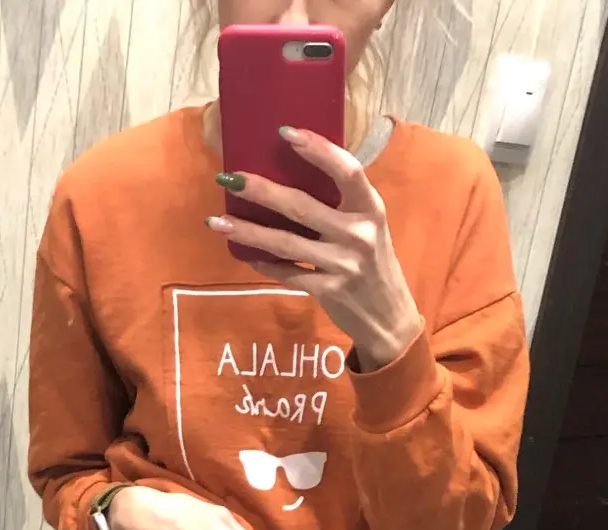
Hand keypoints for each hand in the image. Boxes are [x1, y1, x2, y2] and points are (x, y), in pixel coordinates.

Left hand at [209, 129, 423, 371]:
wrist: (389, 318)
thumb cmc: (374, 263)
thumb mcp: (369, 227)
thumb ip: (343, 203)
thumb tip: (294, 172)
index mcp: (371, 209)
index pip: (347, 170)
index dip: (318, 149)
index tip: (285, 132)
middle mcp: (358, 234)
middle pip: (302, 206)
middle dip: (261, 191)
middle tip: (230, 178)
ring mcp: (343, 265)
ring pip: (286, 243)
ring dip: (248, 231)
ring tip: (217, 222)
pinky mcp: (328, 291)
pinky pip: (288, 274)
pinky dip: (266, 264)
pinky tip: (247, 255)